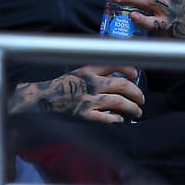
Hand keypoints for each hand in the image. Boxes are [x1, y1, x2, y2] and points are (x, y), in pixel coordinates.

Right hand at [9, 66, 143, 122]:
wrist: (43, 99)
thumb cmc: (62, 85)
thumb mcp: (78, 71)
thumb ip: (96, 71)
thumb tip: (120, 73)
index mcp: (88, 69)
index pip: (115, 64)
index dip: (129, 69)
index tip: (136, 74)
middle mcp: (90, 83)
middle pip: (122, 85)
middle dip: (136, 92)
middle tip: (142, 99)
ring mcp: (88, 100)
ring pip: (118, 102)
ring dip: (132, 108)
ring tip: (137, 112)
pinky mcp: (85, 115)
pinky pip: (106, 117)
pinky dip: (116, 119)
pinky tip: (120, 120)